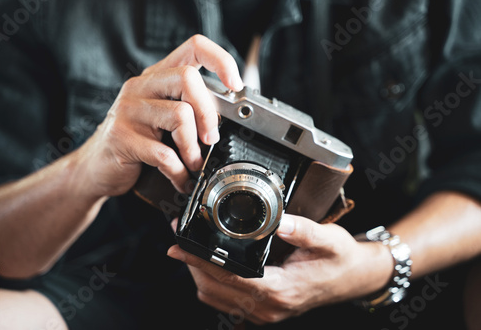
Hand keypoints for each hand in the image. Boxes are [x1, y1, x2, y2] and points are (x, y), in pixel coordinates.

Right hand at [73, 35, 242, 196]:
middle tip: (211, 139)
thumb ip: (189, 109)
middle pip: (189, 79)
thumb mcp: (162, 118)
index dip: (221, 61)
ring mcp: (128, 110)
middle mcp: (141, 87)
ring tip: (192, 163)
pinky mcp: (121, 137)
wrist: (96, 167)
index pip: (194, 47)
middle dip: (208, 113)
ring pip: (180, 115)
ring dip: (194, 148)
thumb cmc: (136, 142)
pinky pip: (164, 154)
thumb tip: (226, 118)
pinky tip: (180, 178)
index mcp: (156, 77)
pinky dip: (179, 171)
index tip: (234, 85)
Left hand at [167, 214, 393, 324]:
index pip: (229, 276)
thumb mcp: (329, 240)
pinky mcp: (264, 311)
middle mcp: (269, 307)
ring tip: (190, 252)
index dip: (201, 261)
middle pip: (215, 290)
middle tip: (179, 242)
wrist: (354, 279)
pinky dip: (212, 286)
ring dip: (199, 276)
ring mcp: (265, 313)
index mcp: (281, 289)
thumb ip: (304, 230)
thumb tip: (280, 220)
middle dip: (192, 266)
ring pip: (217, 299)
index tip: (180, 246)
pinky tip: (211, 268)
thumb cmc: (340, 260)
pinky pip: (227, 304)